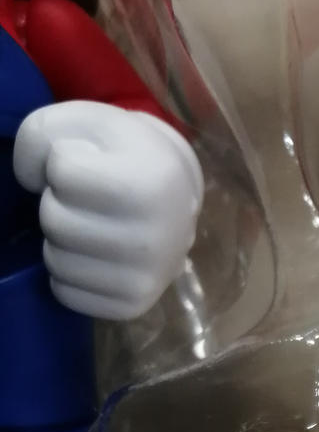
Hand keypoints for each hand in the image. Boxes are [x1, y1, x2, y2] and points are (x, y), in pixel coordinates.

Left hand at [14, 100, 202, 320]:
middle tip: (86, 201)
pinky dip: (67, 272)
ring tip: (88, 226)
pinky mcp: (131, 307)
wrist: (176, 199)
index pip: (61, 171)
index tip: (90, 167)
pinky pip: (64, 293)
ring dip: (60, 239)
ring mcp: (145, 281)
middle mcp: (153, 240)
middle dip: (59, 203)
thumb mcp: (91, 123)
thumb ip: (43, 131)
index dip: (63, 162)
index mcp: (151, 185)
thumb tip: (30, 181)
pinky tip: (92, 255)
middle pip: (54, 220)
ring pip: (54, 260)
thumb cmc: (127, 157)